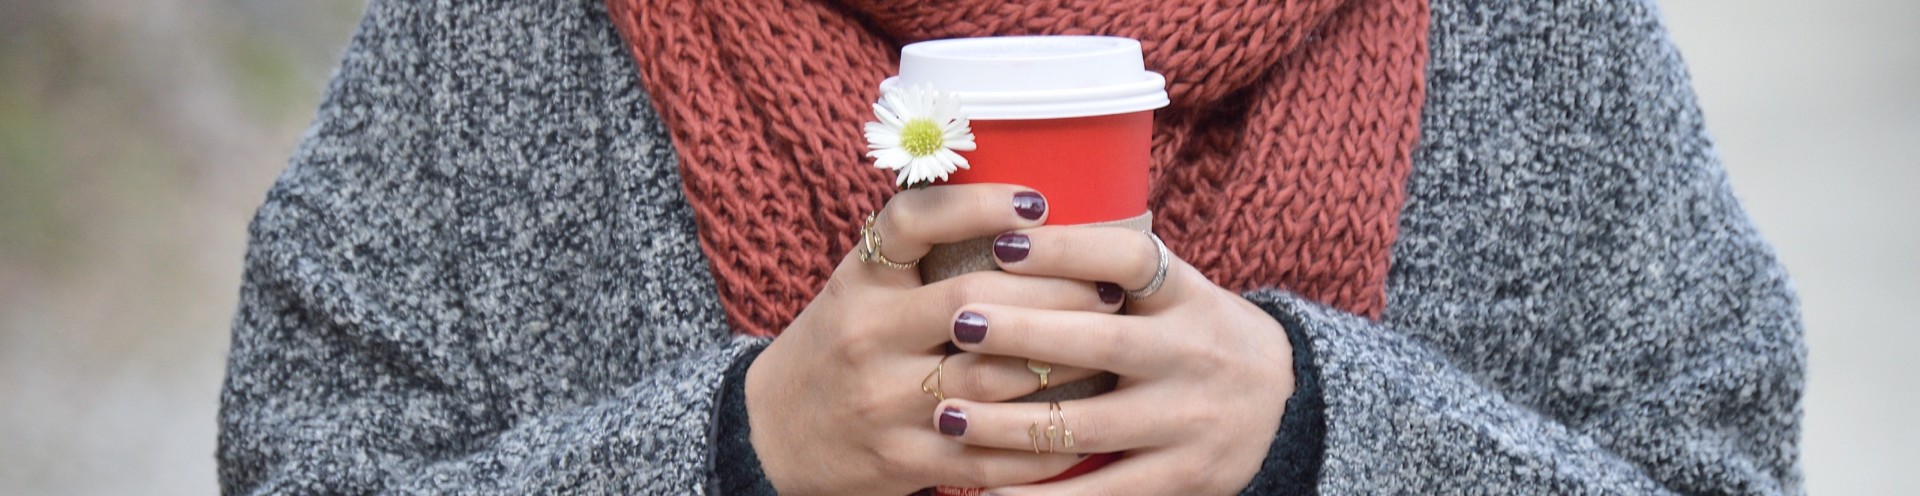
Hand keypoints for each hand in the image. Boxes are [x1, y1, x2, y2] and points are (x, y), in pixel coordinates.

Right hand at [745, 185, 1123, 494]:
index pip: (912, 222)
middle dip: (1056, 293)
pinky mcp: (903, 460)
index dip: (977, 205)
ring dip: (1064, 362)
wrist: (770, 434)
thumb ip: (919, 253)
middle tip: (1110, 286)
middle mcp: (867, 336)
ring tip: (1112, 345)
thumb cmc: (836, 347)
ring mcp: (884, 402)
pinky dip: (1043, 439)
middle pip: (974, 302)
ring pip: (994, 378)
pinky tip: (1083, 420)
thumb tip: (1022, 208)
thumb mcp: (858, 286)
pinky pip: (991, 452)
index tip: (1037, 201)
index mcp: (859, 281)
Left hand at [932, 226, 1296, 494]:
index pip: (1130, 259)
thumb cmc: (1196, 334)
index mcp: (1188, 295)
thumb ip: (1114, 271)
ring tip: (947, 415)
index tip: (1000, 241)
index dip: (1067, 248)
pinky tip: (987, 490)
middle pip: (1101, 342)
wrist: (1285, 404)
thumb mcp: (1176, 290)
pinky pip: (1103, 492)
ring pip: (1088, 424)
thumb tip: (1004, 230)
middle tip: (957, 321)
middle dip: (1022, 333)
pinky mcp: (1183, 479)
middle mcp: (1194, 354)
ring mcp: (1190, 422)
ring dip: (1009, 423)